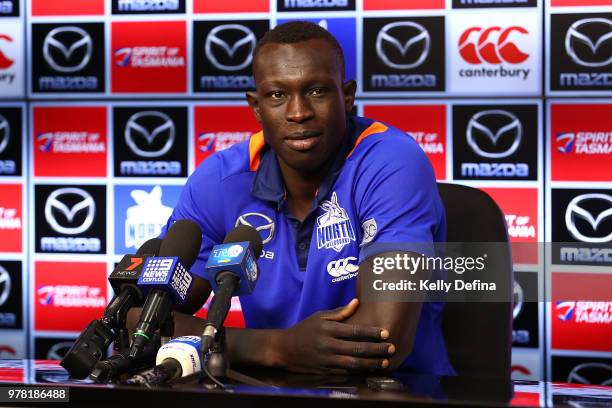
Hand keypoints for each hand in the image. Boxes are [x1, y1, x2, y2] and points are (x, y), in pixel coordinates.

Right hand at [278, 298, 395, 374]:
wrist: (284, 350)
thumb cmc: (304, 330)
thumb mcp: (319, 317)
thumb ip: (339, 312)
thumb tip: (357, 302)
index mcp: (327, 330)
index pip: (354, 331)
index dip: (371, 332)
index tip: (386, 332)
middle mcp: (328, 346)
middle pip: (357, 349)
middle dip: (377, 349)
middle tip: (392, 348)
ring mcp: (327, 361)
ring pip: (354, 364)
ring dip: (371, 364)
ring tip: (385, 362)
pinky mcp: (325, 372)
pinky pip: (346, 373)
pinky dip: (359, 373)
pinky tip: (370, 370)